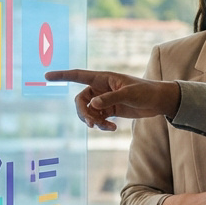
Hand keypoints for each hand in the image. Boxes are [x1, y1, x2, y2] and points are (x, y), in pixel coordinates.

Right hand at [44, 68, 181, 130]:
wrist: (159, 101)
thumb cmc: (146, 91)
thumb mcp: (130, 94)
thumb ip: (110, 98)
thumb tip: (92, 105)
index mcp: (103, 78)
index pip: (78, 75)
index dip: (62, 75)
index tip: (47, 77)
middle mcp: (100, 88)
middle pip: (80, 100)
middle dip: (83, 113)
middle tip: (91, 123)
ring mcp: (104, 100)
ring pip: (87, 112)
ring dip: (93, 121)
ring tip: (106, 127)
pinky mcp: (109, 111)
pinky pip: (97, 119)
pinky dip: (101, 125)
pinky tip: (112, 129)